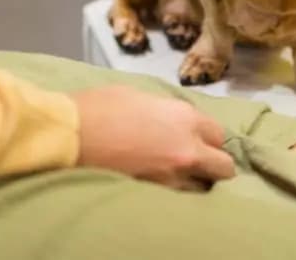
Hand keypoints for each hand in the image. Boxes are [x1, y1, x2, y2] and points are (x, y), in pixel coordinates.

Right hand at [72, 86, 235, 189]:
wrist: (71, 136)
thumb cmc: (100, 108)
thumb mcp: (140, 97)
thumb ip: (165, 111)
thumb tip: (169, 121)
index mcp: (186, 118)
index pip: (219, 134)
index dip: (208, 137)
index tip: (198, 139)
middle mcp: (188, 149)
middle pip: (223, 166)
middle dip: (214, 164)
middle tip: (197, 163)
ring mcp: (173, 177)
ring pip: (203, 188)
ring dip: (195, 182)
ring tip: (177, 176)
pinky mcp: (155, 196)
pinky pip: (179, 199)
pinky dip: (175, 194)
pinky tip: (162, 186)